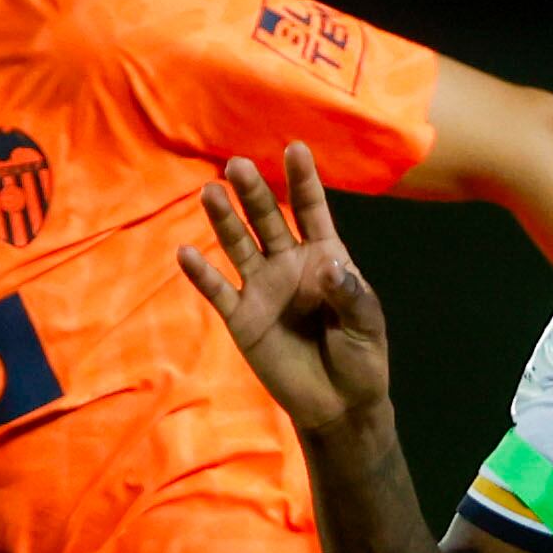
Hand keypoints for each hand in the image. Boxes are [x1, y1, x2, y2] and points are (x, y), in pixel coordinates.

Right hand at [177, 148, 391, 441]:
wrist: (337, 404)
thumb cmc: (361, 357)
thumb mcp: (366, 324)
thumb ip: (349, 293)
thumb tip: (327, 267)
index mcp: (325, 255)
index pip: (312, 210)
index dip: (304, 181)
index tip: (295, 148)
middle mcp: (289, 263)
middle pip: (268, 220)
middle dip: (255, 193)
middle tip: (239, 165)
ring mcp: (262, 287)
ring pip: (239, 245)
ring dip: (224, 220)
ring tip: (210, 192)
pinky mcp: (242, 317)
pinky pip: (218, 290)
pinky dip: (202, 273)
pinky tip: (186, 252)